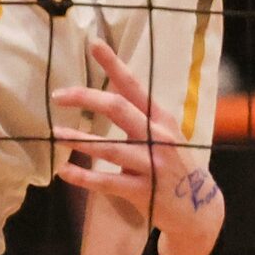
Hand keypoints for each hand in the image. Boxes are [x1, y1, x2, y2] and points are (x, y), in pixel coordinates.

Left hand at [53, 37, 224, 254]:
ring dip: (79, 140)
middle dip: (85, 98)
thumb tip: (114, 79)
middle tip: (57, 96)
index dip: (115, 65)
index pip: (135, 87)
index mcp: (161, 120)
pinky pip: (107, 182)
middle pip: (118, 109)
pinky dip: (82, 177)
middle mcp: (159, 139)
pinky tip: (63, 170)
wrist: (201, 210)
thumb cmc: (175, 162)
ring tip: (54, 133)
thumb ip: (139, 109)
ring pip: (109, 148)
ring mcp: (151, 166)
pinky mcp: (143, 192)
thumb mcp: (164, 132)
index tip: (94, 44)